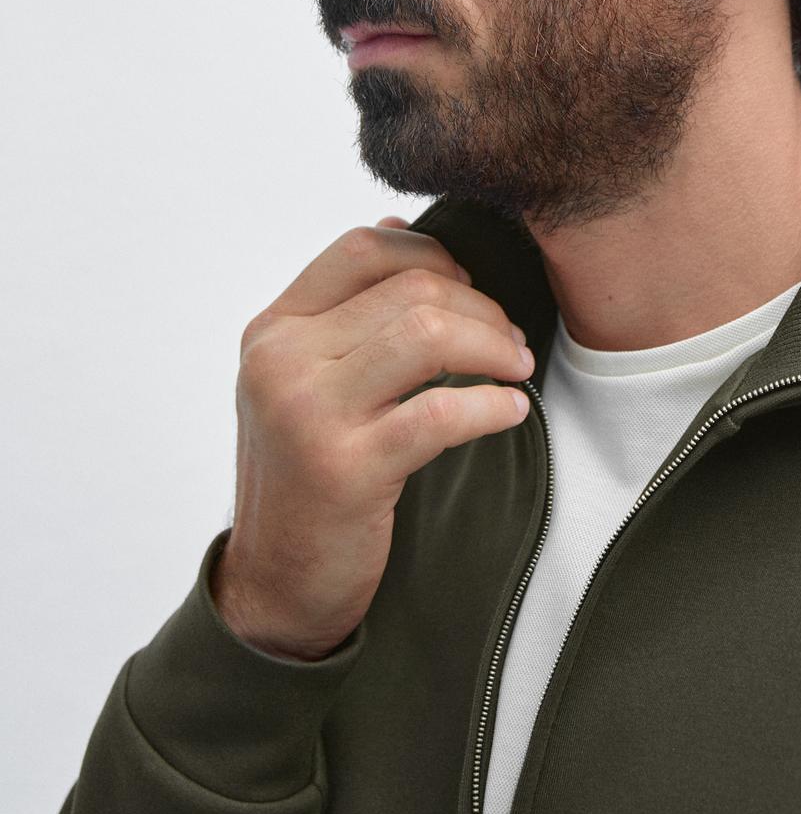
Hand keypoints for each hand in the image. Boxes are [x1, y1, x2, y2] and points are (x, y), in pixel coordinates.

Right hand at [212, 217, 533, 659]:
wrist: (277, 582)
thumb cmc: (306, 477)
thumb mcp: (302, 382)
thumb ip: (343, 313)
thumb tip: (403, 230)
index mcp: (272, 331)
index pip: (361, 249)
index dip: (434, 256)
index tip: (472, 288)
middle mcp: (281, 362)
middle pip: (409, 290)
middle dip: (481, 307)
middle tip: (512, 340)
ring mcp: (307, 414)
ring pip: (427, 335)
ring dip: (493, 346)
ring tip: (516, 368)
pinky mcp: (345, 468)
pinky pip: (441, 412)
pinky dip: (490, 406)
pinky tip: (510, 412)